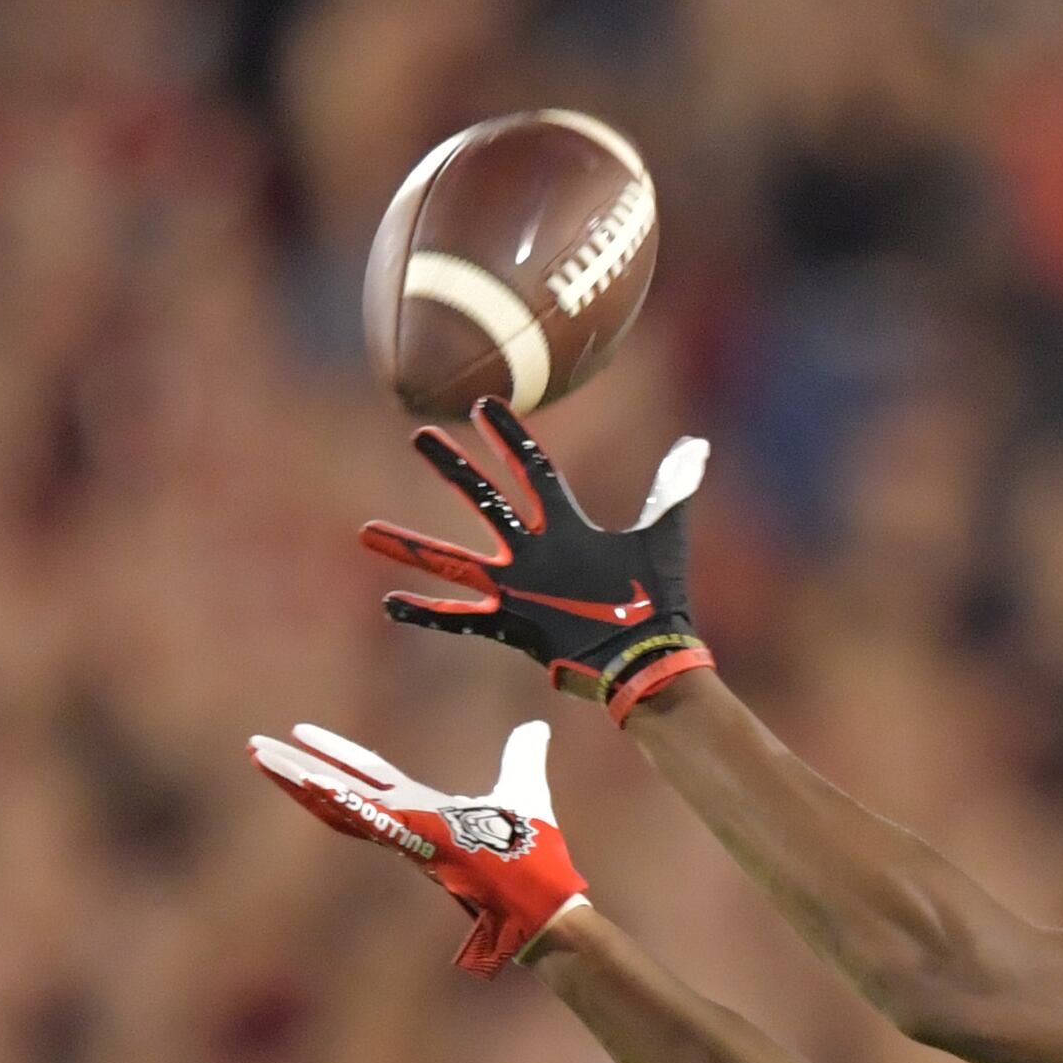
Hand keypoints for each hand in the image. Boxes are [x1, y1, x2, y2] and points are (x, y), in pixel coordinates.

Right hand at [250, 719, 589, 975]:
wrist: (542, 901)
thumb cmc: (532, 857)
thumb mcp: (524, 790)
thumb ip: (522, 757)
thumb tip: (536, 726)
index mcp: (420, 811)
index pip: (369, 776)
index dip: (335, 753)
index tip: (301, 732)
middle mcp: (403, 823)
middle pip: (337, 788)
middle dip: (295, 768)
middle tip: (253, 745)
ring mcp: (404, 834)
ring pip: (339, 803)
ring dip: (297, 779)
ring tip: (258, 754)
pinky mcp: (414, 842)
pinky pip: (367, 819)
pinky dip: (336, 800)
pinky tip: (305, 777)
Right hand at [364, 400, 714, 718]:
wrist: (648, 657)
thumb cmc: (658, 600)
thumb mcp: (664, 538)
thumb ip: (674, 490)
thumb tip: (696, 444)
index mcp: (567, 526)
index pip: (534, 471)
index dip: (513, 438)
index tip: (486, 405)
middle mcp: (534, 552)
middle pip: (485, 500)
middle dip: (453, 469)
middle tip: (419, 435)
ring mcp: (518, 588)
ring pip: (454, 560)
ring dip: (412, 546)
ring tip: (366, 530)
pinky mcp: (512, 624)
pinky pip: (460, 618)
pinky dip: (427, 611)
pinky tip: (390, 600)